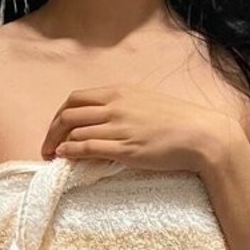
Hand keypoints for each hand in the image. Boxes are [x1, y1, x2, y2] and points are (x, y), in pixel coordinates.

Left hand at [40, 85, 246, 173]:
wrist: (202, 135)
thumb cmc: (179, 120)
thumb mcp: (147, 102)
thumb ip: (124, 106)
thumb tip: (106, 117)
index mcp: (120, 92)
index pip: (76, 98)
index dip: (60, 114)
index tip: (56, 128)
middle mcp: (115, 106)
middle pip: (69, 114)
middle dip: (52, 130)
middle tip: (47, 145)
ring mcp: (119, 127)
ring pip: (74, 131)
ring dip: (57, 144)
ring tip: (53, 156)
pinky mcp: (124, 149)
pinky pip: (87, 148)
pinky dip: (70, 152)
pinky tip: (64, 157)